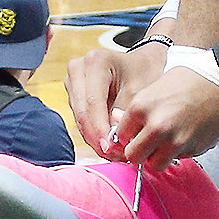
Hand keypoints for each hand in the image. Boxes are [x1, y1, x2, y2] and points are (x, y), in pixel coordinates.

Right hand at [65, 38, 164, 152]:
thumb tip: (113, 142)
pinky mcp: (73, 94)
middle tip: (113, 156)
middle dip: (97, 138)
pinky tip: (108, 145)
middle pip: (82, 112)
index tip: (109, 148)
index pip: (93, 102)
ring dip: (94, 138)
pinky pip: (80, 119)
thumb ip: (125, 115)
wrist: (142, 63)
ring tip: (114, 153)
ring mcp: (72, 81)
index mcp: (96, 61)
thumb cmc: (145, 72)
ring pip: (79, 118)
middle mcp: (78, 69)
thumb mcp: (141, 90)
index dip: (99, 128)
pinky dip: (93, 133)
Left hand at [110, 67, 218, 170]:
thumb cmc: (192, 78)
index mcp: (141, 107)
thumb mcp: (157, 86)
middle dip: (139, 152)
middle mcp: (156, 126)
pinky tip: (187, 135)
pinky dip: (178, 153)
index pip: (120, 136)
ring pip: (154, 165)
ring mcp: (176, 140)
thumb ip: (136, 108)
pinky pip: (178, 159)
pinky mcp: (194, 149)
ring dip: (158, 157)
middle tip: (147, 143)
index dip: (127, 136)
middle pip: (133, 156)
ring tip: (166, 142)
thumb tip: (115, 120)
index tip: (134, 133)